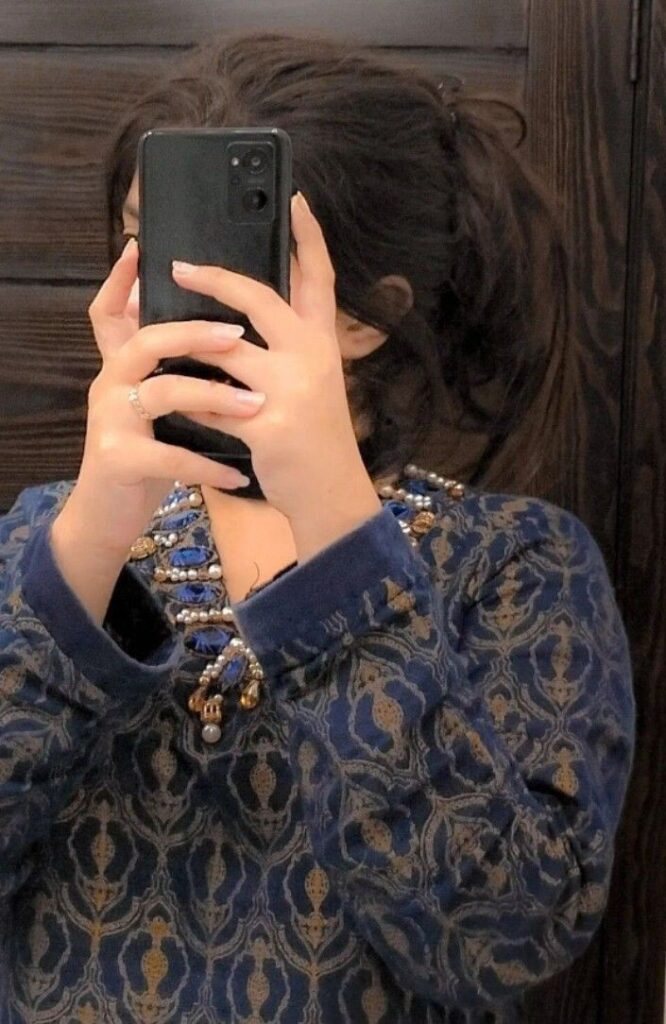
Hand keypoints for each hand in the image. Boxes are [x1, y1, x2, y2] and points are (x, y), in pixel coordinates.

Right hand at [57, 238, 263, 557]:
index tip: (141, 247)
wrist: (108, 515)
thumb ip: (178, 371)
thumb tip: (224, 335)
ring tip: (256, 406)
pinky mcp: (118, 458)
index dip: (120, 279)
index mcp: (123, 366)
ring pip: (163, 391)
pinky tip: (240, 474)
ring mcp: (111, 420)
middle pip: (147, 340)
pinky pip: (171, 456)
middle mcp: (112, 383)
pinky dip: (209, 465)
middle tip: (238, 334)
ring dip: (214, 396)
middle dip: (195, 332)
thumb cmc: (146, 455)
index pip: (111, 311)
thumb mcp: (161, 408)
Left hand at [170, 191, 380, 537]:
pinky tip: (168, 398)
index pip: (320, 278)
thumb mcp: (317, 385)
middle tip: (179, 265)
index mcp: (323, 345)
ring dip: (186, 343)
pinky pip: (213, 405)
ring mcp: (292, 392)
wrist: (333, 496)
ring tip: (156, 335)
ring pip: (226, 350)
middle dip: (216, 277)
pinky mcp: (269, 428)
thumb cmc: (319, 440)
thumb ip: (290, 350)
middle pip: (261, 299)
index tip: (293, 197)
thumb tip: (243, 321)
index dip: (308, 236)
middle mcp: (312, 359)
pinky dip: (188, 401)